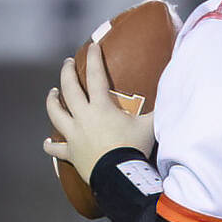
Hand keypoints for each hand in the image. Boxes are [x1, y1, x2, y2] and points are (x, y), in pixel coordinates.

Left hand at [43, 42, 155, 184]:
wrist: (119, 176)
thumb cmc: (134, 148)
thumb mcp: (149, 126)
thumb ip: (158, 110)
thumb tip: (174, 95)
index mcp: (100, 107)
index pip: (95, 76)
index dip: (94, 58)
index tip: (92, 46)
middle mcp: (83, 117)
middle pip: (69, 89)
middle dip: (67, 73)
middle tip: (67, 63)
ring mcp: (74, 135)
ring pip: (56, 114)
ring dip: (53, 101)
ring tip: (53, 93)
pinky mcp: (71, 153)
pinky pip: (56, 149)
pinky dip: (51, 145)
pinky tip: (47, 142)